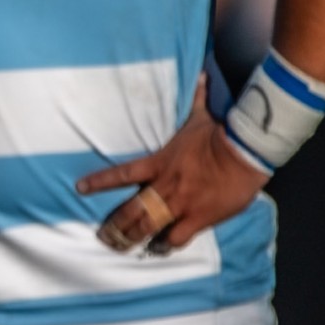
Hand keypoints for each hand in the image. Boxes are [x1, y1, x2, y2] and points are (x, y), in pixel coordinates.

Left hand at [76, 76, 268, 252]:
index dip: (98, 183)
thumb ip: (195, 99)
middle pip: (129, 211)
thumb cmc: (220, 133)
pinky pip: (176, 238)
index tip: (80, 189)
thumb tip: (200, 74)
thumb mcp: (201, 116)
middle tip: (103, 237)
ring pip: (146, 227)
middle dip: (114, 226)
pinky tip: (160, 250)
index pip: (120, 175)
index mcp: (158, 164)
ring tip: (121, 247)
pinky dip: (166, 245)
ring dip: (132, 239)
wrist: (244, 151)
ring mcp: (179, 205)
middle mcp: (163, 187)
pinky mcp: (197, 218)